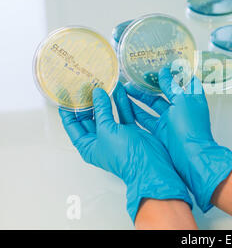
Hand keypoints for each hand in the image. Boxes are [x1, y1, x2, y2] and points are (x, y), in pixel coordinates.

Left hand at [59, 83, 192, 221]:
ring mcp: (116, 135)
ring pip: (108, 114)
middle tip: (86, 84)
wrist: (149, 164)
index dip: (68, 109)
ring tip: (102, 83)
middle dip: (88, 101)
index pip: (73, 125)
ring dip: (106, 100)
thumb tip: (96, 93)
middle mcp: (100, 140)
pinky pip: (123, 114)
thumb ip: (101, 109)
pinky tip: (120, 90)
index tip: (66, 93)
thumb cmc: (124, 155)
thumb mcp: (107, 130)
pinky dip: (122, 103)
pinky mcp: (131, 130)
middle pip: (90, 117)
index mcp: (88, 145)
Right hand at [125, 68, 231, 211]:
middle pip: (161, 92)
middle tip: (131, 79)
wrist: (192, 157)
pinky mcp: (161, 133)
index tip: (154, 64)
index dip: (168, 72)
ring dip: (138, 98)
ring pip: (151, 106)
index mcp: (190, 97)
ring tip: (123, 89)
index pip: (179, 80)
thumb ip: (172, 85)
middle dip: (146, 85)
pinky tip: (124, 106)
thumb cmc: (191, 127)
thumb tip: (164, 71)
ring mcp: (170, 121)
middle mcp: (180, 108)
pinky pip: (146, 120)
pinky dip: (135, 113)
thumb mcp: (182, 100)